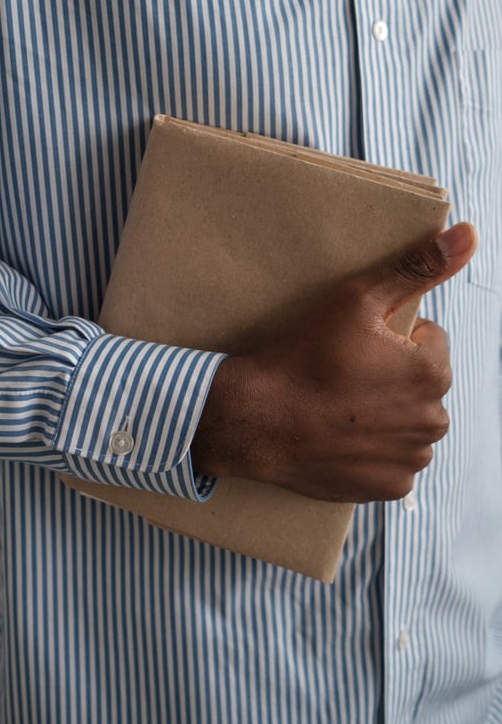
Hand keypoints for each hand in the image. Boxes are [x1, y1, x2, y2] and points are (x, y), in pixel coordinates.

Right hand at [192, 222, 476, 502]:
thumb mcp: (356, 298)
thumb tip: (468, 236)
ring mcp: (410, 459)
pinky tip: (338, 435)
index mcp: (432, 372)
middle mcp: (432, 420)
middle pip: (418, 384)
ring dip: (383, 415)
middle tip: (341, 373)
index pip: (426, 340)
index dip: (387, 337)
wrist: (255, 420)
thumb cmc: (302, 357)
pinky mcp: (386, 487)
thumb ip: (416, 267)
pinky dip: (370, 450)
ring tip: (337, 404)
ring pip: (406, 423)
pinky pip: (390, 461)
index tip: (352, 344)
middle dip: (390, 377)